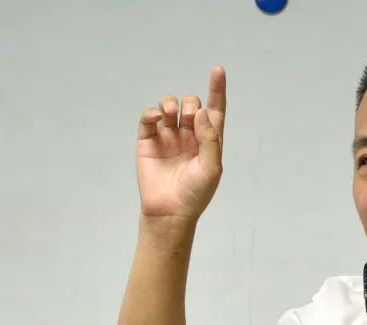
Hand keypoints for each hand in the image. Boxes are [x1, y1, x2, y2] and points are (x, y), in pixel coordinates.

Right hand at [135, 66, 226, 219]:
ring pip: (169, 106)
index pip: (215, 109)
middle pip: (192, 103)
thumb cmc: (195, 193)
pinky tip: (155, 117)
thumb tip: (202, 112)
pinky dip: (150, 112)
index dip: (217, 89)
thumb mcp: (212, 167)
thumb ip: (210, 138)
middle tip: (190, 119)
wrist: (170, 211)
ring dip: (170, 103)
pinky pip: (148, 118)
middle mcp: (189, 134)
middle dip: (191, 104)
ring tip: (169, 114)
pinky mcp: (148, 140)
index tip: (218, 70)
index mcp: (208, 139)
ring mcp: (168, 136)